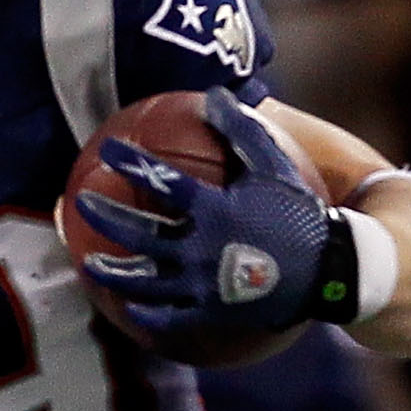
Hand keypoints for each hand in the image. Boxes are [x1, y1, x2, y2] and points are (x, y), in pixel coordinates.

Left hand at [76, 88, 357, 350]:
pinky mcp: (210, 313)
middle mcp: (201, 248)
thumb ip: (242, 131)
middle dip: (106, 216)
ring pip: (145, 280)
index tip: (107, 149)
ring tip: (88, 264)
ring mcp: (202, 285)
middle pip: (140, 233)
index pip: (162, 181)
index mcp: (214, 209)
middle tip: (81, 203)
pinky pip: (169, 317)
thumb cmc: (299, 213)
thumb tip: (215, 93)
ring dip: (112, 272)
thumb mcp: (274, 167)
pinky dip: (145, 312)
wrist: (329, 271)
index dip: (131, 163)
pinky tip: (127, 307)